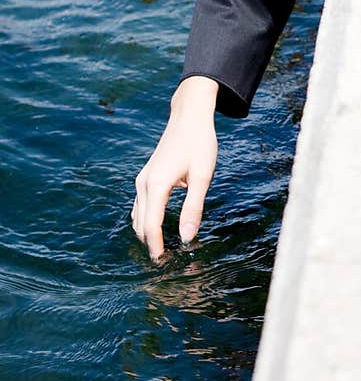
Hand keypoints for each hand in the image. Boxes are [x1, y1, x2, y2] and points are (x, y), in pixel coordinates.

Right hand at [132, 77, 218, 260]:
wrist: (189, 116)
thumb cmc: (200, 143)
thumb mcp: (203, 176)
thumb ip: (194, 208)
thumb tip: (187, 238)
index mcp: (157, 184)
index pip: (151, 225)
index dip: (156, 247)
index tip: (163, 265)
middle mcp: (144, 183)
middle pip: (140, 224)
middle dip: (151, 245)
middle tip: (166, 264)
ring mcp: (142, 179)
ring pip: (138, 216)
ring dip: (147, 234)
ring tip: (163, 251)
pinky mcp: (147, 177)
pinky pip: (141, 205)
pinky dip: (147, 221)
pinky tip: (159, 229)